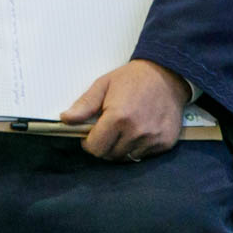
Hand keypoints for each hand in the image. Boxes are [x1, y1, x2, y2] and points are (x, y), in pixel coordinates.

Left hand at [61, 58, 186, 160]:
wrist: (166, 75)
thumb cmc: (132, 78)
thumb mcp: (103, 85)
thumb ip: (84, 105)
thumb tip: (66, 119)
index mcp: (118, 118)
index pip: (96, 148)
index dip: (89, 144)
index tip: (89, 136)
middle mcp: (136, 132)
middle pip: (111, 155)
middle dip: (104, 146)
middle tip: (106, 131)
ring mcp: (153, 139)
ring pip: (127, 157)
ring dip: (121, 148)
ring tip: (122, 131)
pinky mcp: (165, 143)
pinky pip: (145, 155)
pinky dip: (138, 148)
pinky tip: (138, 132)